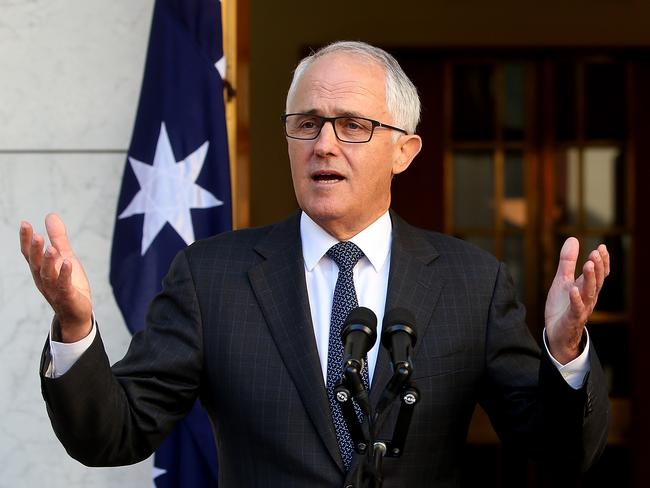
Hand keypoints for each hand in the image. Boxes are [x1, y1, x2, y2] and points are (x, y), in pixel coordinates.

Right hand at [19, 213, 92, 342]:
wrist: (77, 313)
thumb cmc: (69, 283)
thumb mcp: (65, 256)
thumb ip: (58, 238)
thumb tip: (50, 215)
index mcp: (41, 270)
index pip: (29, 254)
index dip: (25, 240)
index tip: (25, 224)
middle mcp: (43, 279)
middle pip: (36, 264)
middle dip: (34, 250)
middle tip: (36, 235)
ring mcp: (54, 290)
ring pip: (48, 275)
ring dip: (49, 262)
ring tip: (51, 248)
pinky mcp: (67, 297)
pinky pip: (64, 286)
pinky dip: (65, 275)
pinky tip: (67, 263)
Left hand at [545, 237, 609, 363]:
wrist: (556, 332)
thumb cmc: (562, 305)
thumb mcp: (562, 280)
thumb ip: (567, 262)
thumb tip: (573, 238)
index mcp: (587, 288)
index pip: (599, 274)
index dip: (602, 262)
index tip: (601, 247)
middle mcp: (588, 298)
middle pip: (596, 281)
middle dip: (597, 267)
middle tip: (596, 253)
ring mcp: (581, 309)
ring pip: (589, 293)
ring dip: (589, 279)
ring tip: (588, 264)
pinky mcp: (572, 319)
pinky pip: (576, 309)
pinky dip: (576, 299)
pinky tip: (573, 289)